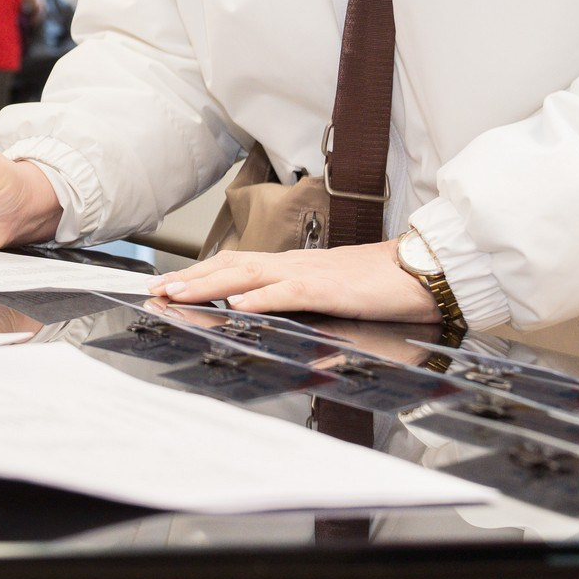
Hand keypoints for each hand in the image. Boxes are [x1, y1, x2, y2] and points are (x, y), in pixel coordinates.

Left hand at [152, 242, 438, 321]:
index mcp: (293, 266)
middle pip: (232, 266)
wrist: (421, 270)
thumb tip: (265, 314)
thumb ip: (299, 301)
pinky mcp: (330, 288)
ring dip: (210, 285)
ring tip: (179, 295)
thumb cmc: (380, 283)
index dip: (201, 273)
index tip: (170, 284)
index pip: (237, 265)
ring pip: (249, 275)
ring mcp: (310, 274)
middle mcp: (294, 264)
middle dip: (191, 278)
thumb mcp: (330, 294)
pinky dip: (261, 299)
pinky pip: (289, 292)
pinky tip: (238, 306)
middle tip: (157, 291)